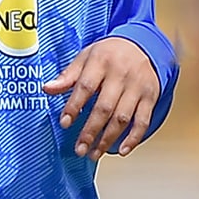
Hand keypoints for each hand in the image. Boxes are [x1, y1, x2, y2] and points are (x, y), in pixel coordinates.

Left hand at [44, 37, 159, 160]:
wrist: (142, 44)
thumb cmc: (109, 54)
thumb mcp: (86, 57)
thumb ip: (68, 75)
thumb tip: (47, 89)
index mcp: (101, 62)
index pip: (86, 87)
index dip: (74, 106)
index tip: (65, 123)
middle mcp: (121, 75)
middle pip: (105, 107)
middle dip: (91, 131)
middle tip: (79, 149)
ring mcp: (137, 87)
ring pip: (123, 117)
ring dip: (108, 139)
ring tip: (93, 154)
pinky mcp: (150, 97)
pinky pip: (143, 121)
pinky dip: (133, 138)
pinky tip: (121, 150)